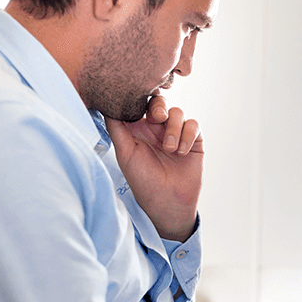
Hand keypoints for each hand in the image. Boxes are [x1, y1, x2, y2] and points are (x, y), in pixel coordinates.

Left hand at [106, 95, 202, 241]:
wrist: (167, 202)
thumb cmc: (142, 180)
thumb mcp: (124, 153)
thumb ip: (116, 127)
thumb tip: (107, 104)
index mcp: (139, 128)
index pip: (140, 103)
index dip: (141, 99)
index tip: (139, 108)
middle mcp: (157, 128)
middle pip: (160, 101)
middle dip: (160, 106)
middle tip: (158, 118)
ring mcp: (176, 133)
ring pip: (178, 112)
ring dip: (174, 128)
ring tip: (169, 149)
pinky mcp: (194, 141)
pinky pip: (193, 125)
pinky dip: (187, 136)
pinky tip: (181, 152)